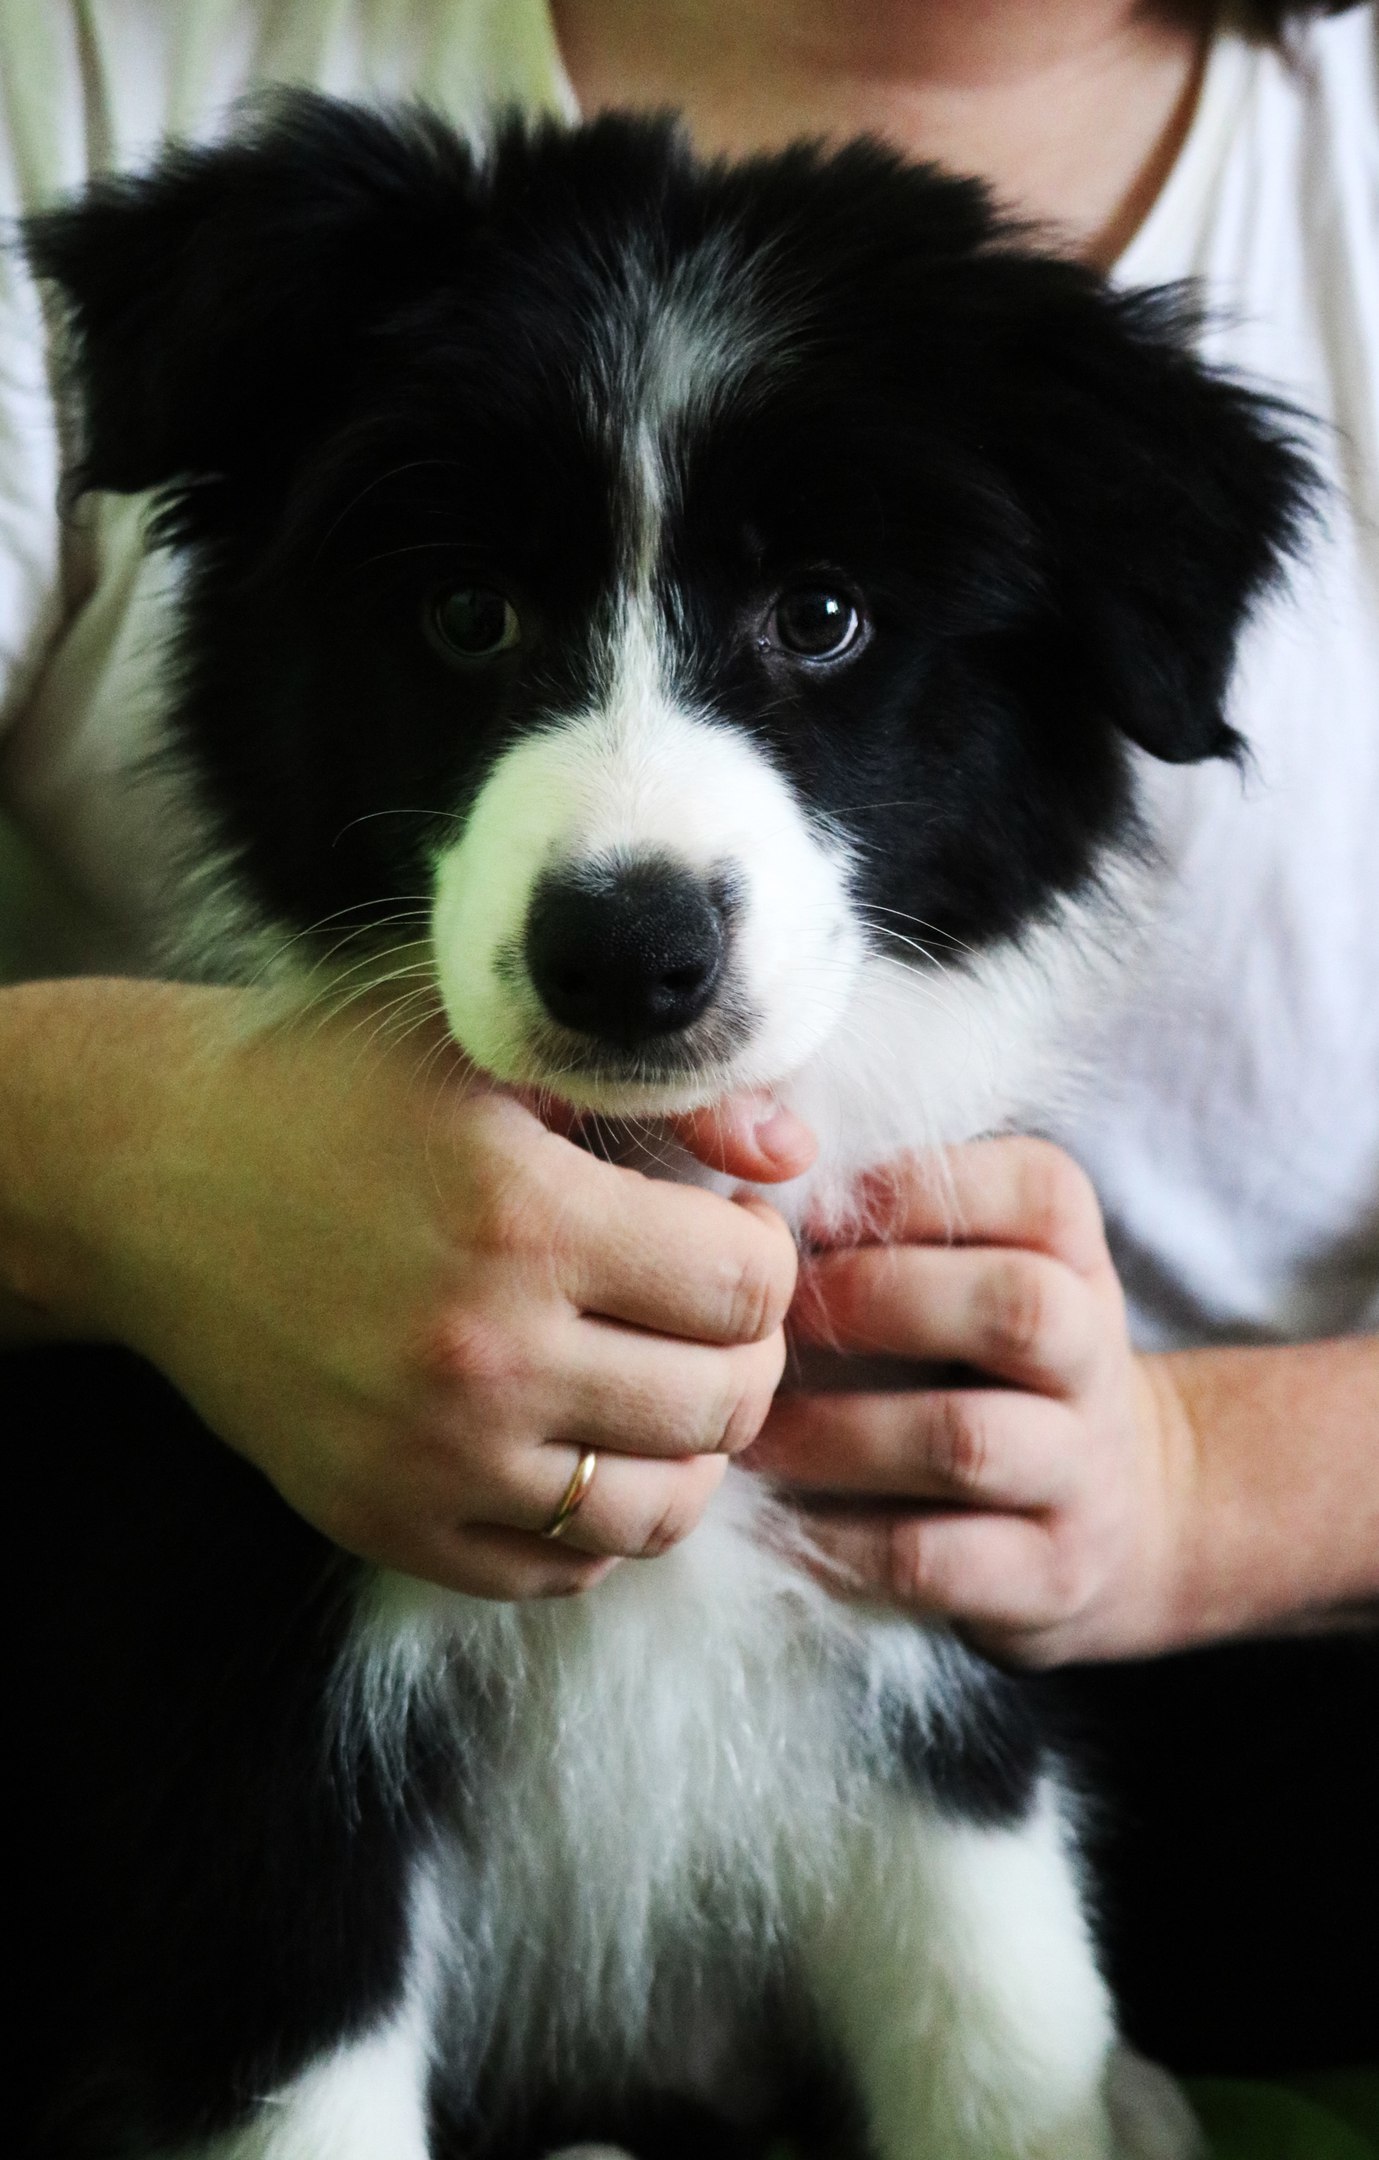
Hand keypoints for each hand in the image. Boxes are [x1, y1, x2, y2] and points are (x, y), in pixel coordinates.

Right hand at [0, 980, 809, 1600]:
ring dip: (689, 1452)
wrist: (155, 1177)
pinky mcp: (382, 1521)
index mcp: (524, 1217)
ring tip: (659, 1386)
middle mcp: (484, 1354)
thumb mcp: (495, 1046)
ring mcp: (430, 1458)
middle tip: (707, 1311)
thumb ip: (669, 1095)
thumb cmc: (335, 1090)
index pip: (749, 1289)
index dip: (763, 1253)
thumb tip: (794, 1156)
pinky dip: (595, 1521)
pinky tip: (576, 1443)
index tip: (724, 1228)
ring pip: (658, 1513)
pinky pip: (556, 1571)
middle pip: (723, 1407)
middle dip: (745, 1354)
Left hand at [745, 1136, 1195, 1666]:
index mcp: (1077, 1258)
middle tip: (772, 1322)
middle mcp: (1096, 1356)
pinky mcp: (1049, 1575)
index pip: (1040, 1191)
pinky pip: (934, 1557)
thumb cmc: (991, 1367)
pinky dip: (839, 1538)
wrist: (1118, 1515)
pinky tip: (777, 1520)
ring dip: (835, 1433)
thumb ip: (899, 1223)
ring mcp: (1084, 1473)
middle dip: (875, 1302)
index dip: (916, 1189)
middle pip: (1017, 1308)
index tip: (808, 1211)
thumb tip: (750, 1186)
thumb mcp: (981, 1273)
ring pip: (967, 1441)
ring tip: (752, 1432)